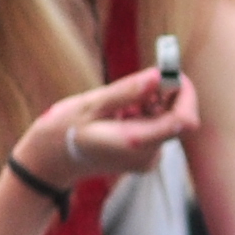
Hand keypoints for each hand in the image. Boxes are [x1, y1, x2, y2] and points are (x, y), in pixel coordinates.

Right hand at [21, 63, 194, 194]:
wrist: (49, 162)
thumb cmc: (62, 131)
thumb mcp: (90, 105)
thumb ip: (127, 92)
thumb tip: (158, 75)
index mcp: (136, 142)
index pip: (184, 120)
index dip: (185, 94)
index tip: (171, 73)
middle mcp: (148, 155)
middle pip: (177, 119)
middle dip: (164, 96)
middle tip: (138, 82)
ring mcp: (147, 159)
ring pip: (165, 122)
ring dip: (150, 105)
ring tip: (117, 105)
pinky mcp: (144, 158)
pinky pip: (155, 130)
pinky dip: (143, 115)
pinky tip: (118, 114)